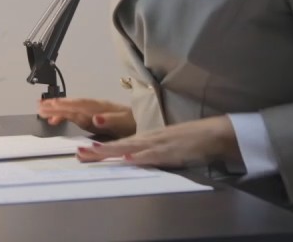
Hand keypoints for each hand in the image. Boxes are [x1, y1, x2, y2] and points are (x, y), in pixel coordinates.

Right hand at [37, 97, 135, 137]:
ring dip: (56, 108)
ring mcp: (93, 112)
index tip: (50, 106)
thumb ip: (110, 120)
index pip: (78, 105)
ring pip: (71, 109)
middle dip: (55, 105)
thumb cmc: (135, 123)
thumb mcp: (125, 123)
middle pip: (72, 105)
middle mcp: (94, 107)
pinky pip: (75, 115)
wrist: (144, 122)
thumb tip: (95, 117)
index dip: (64, 106)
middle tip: (38, 106)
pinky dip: (64, 116)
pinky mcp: (93, 118)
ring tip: (40, 109)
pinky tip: (56, 120)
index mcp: (100, 108)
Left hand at [74, 116, 238, 168]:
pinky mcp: (171, 150)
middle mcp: (149, 138)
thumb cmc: (190, 141)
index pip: (119, 144)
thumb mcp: (165, 147)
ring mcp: (159, 143)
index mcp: (147, 138)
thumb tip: (133, 159)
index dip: (100, 148)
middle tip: (79, 153)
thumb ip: (149, 152)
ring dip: (112, 150)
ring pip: (131, 147)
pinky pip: (153, 154)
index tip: (82, 151)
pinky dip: (140, 156)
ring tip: (94, 153)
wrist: (212, 133)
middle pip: (119, 144)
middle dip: (98, 150)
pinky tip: (128, 157)